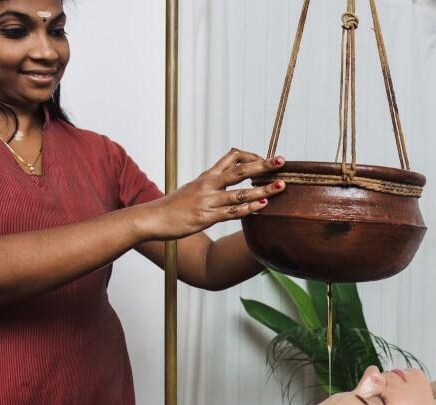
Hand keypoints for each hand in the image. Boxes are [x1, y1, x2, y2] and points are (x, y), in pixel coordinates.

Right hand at [147, 148, 285, 240]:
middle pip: (240, 170)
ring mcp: (208, 201)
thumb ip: (211, 182)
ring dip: (262, 189)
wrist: (154, 218)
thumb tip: (227, 177)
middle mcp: (209, 185)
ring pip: (240, 193)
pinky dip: (249, 208)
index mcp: (207, 175)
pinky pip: (232, 212)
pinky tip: (263, 205)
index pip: (232, 157)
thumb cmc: (175, 205)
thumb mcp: (194, 187)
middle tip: (282, 161)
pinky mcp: (206, 217)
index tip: (265, 160)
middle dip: (263, 166)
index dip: (251, 156)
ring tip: (281, 186)